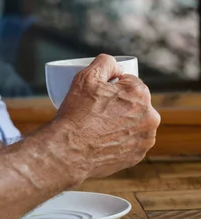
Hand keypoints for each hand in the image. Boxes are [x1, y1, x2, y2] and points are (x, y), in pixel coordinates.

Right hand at [56, 53, 160, 179]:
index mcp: (139, 94)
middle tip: (96, 109)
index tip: (99, 94)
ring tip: (99, 125)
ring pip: (133, 122)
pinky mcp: (138, 156)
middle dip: (118, 103)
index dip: (111, 86)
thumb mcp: (86, 76)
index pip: (128, 81)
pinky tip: (104, 139)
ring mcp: (145, 139)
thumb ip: (105, 62)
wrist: (69, 151)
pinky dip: (120, 138)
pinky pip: (131, 141)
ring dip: (121, 120)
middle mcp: (150, 117)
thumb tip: (117, 67)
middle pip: (133, 102)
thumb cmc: (77, 114)